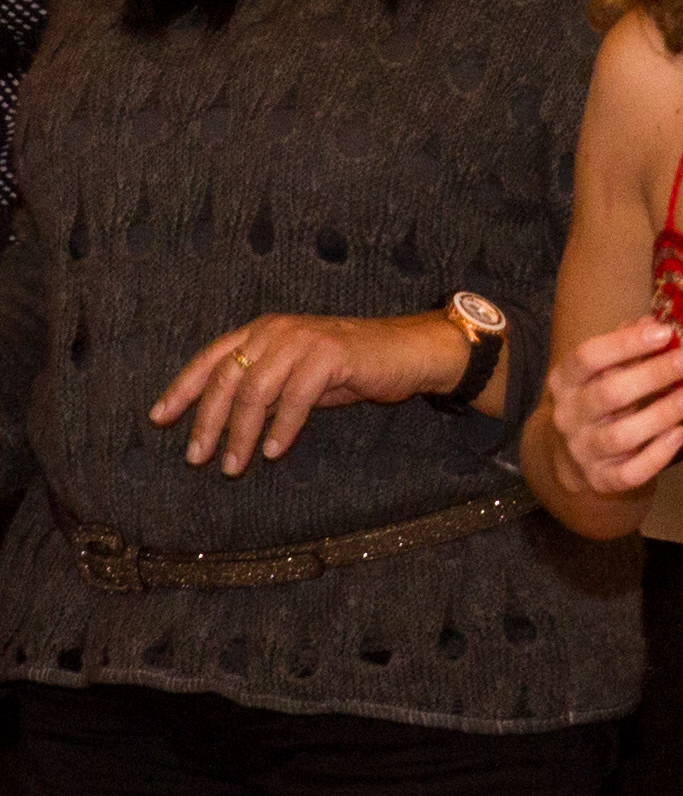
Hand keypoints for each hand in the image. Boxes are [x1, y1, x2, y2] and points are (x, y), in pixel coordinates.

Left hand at [150, 311, 468, 474]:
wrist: (409, 351)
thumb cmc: (351, 367)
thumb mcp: (296, 375)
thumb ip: (263, 389)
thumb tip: (222, 423)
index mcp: (263, 331)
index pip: (211, 360)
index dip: (181, 389)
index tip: (159, 420)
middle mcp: (277, 330)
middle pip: (227, 379)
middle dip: (207, 422)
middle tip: (197, 458)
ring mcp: (304, 340)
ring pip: (255, 390)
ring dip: (241, 433)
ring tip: (234, 465)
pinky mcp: (330, 354)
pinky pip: (295, 397)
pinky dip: (282, 427)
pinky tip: (275, 451)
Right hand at [544, 314, 682, 500]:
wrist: (572, 454)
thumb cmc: (598, 397)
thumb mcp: (603, 369)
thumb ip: (625, 344)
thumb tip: (651, 320)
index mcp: (565, 380)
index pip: (588, 356)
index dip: (627, 343)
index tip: (666, 331)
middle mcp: (568, 416)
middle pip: (608, 394)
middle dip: (654, 375)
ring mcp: (582, 451)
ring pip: (621, 436)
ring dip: (662, 414)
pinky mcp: (600, 480)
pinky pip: (630, 473)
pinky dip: (658, 455)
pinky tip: (680, 434)